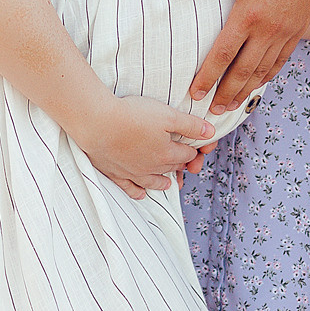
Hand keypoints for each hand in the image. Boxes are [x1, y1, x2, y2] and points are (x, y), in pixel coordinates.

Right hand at [68, 95, 215, 199]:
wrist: (98, 124)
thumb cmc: (133, 115)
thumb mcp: (168, 115)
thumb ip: (190, 125)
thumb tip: (211, 132)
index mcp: (167, 153)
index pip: (187, 154)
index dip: (194, 149)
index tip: (197, 146)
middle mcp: (152, 167)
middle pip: (171, 167)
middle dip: (181, 165)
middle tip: (186, 165)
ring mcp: (133, 173)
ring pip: (153, 181)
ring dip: (162, 182)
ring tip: (169, 184)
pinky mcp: (115, 173)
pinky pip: (129, 188)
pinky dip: (137, 192)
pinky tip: (141, 194)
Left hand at [177, 0, 309, 112]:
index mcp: (248, 13)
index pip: (223, 53)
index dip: (208, 76)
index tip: (195, 93)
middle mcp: (267, 29)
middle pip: (243, 70)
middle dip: (226, 93)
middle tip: (212, 111)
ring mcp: (284, 32)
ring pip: (262, 70)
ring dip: (246, 90)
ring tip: (232, 105)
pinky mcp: (298, 30)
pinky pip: (281, 60)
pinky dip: (268, 75)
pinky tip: (259, 83)